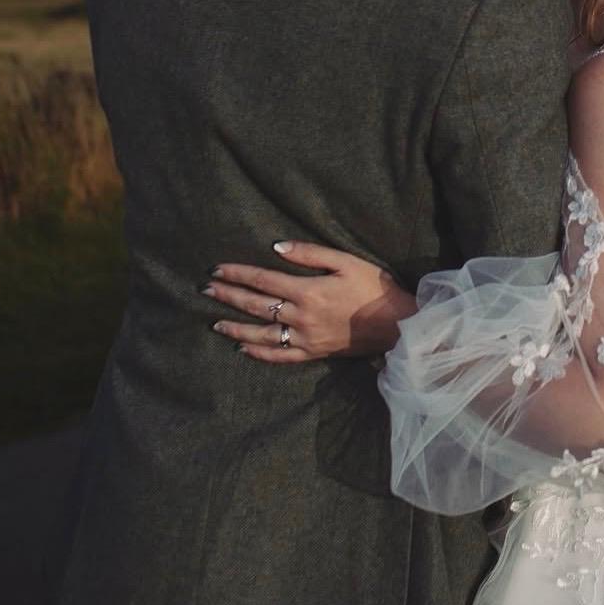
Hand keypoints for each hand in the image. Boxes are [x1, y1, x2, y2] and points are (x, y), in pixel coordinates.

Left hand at [206, 240, 416, 362]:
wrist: (397, 324)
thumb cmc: (375, 288)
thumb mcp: (346, 261)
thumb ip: (310, 254)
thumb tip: (276, 248)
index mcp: (308, 290)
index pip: (263, 280)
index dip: (238, 274)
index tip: (217, 269)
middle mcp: (301, 316)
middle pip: (256, 305)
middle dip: (229, 296)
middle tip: (206, 290)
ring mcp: (305, 338)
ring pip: (261, 334)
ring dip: (235, 327)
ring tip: (215, 322)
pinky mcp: (313, 353)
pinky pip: (279, 356)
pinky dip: (259, 353)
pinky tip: (244, 348)